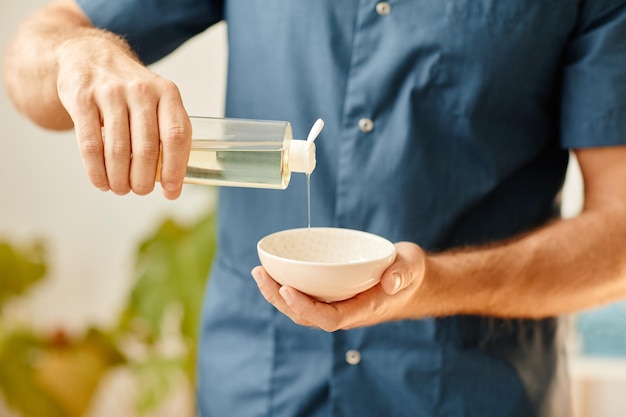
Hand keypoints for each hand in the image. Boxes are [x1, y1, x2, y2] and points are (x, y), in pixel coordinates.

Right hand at [56, 35, 190, 198]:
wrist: (90, 55)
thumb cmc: (131, 91)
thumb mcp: (157, 102)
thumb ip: (167, 137)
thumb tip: (173, 188)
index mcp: (167, 93)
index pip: (176, 135)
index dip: (175, 167)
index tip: (170, 190)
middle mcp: (141, 91)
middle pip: (146, 147)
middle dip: (143, 179)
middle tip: (140, 191)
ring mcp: (110, 93)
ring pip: (117, 149)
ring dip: (119, 178)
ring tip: (120, 189)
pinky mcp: (81, 98)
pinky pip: (90, 144)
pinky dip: (96, 171)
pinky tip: (101, 182)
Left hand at [251, 242, 428, 331]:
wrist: (409, 280)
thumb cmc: (409, 273)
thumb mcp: (412, 267)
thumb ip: (403, 272)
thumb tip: (389, 281)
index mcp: (364, 308)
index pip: (330, 317)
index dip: (305, 307)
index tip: (286, 290)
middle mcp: (346, 311)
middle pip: (307, 316)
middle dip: (280, 299)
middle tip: (261, 275)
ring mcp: (337, 305)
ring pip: (301, 310)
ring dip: (277, 295)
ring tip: (259, 273)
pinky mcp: (331, 296)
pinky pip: (305, 298)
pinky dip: (285, 288)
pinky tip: (272, 273)